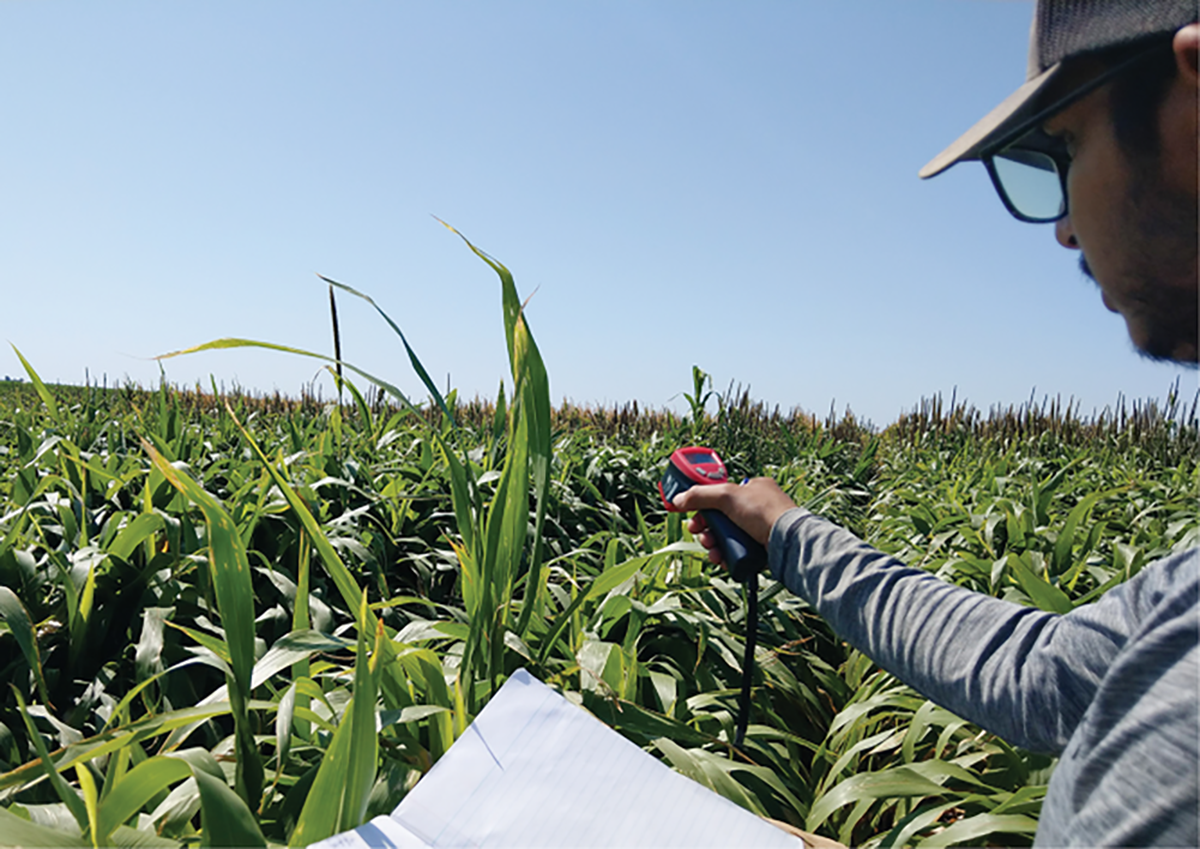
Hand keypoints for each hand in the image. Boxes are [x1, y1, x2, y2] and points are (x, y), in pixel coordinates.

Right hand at [672, 477, 795, 565]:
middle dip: (706, 528)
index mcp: (752, 488)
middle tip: (699, 533)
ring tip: (711, 549)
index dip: (704, 505)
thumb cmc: (763, 511)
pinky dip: (725, 556)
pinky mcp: (760, 549)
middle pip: (720, 518)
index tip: (692, 514)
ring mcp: (759, 529)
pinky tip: (720, 559)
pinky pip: (736, 552)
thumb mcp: (727, 495)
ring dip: (712, 544)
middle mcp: (756, 508)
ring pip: (726, 537)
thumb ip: (699, 495)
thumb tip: (677, 500)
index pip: (721, 494)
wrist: (787, 540)